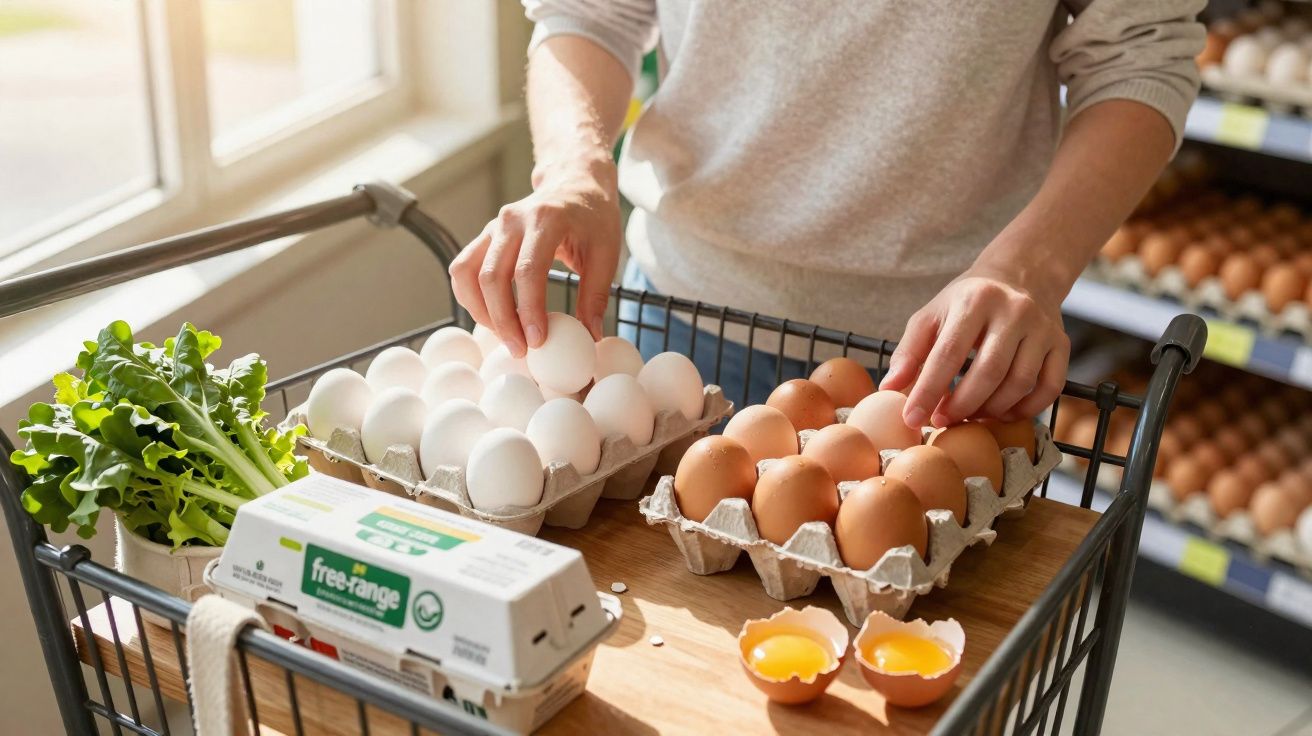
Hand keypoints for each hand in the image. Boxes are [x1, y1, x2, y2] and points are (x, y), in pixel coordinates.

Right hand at [449, 158, 621, 356]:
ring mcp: (494, 226)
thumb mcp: (607, 252)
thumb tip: (591, 336)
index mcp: (547, 219)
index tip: (537, 341)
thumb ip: (597, 294)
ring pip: (468, 273)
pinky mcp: (485, 236)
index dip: (528, 310)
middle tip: (521, 350)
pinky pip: (463, 268)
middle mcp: (513, 219)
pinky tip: (490, 317)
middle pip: (492, 277)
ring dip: (481, 311)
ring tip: (505, 337)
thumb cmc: (594, 218)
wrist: (575, 182)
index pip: (527, 271)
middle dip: (503, 320)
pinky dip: (470, 297)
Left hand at [879, 269, 1069, 428]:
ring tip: (969, 415)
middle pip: (988, 372)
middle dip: (961, 405)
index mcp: (974, 300)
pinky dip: (1025, 409)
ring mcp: (1042, 328)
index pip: (948, 353)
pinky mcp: (1062, 344)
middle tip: (942, 421)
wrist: (1021, 276)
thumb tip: (889, 388)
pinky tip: (1002, 413)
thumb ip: (909, 351)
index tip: (912, 418)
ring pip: (1019, 383)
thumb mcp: (932, 315)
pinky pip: (1049, 388)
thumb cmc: (967, 303)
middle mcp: (1014, 311)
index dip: (929, 390)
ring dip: (991, 410)